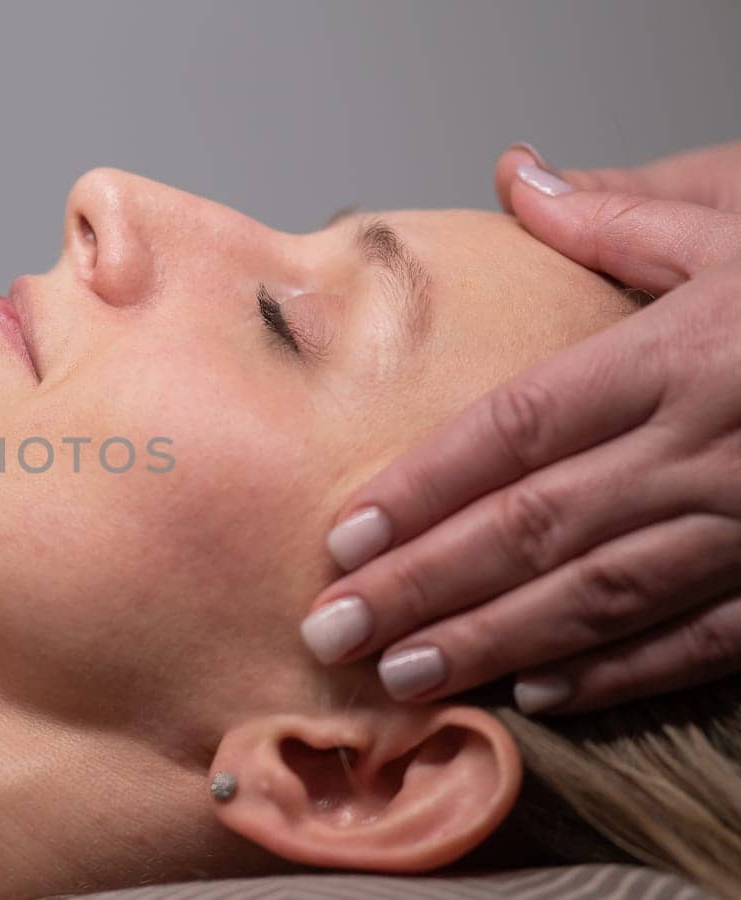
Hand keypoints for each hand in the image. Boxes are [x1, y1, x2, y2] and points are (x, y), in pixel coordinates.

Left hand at [299, 144, 740, 715]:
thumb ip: (620, 218)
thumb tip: (516, 176)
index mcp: (675, 357)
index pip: (516, 429)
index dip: (422, 486)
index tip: (344, 535)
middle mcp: (702, 448)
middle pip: (534, 526)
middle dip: (423, 584)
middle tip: (333, 629)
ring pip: (600, 595)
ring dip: (493, 640)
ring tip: (402, 674)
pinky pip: (702, 638)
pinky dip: (620, 672)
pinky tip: (541, 692)